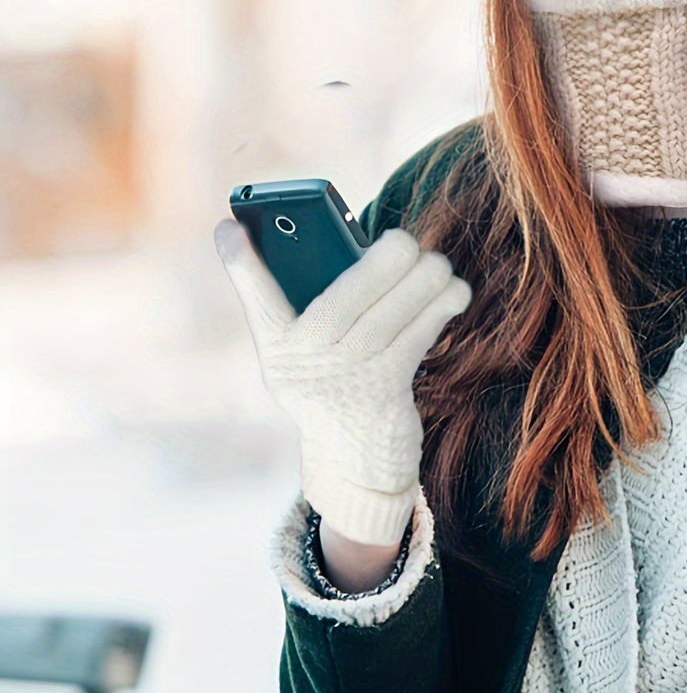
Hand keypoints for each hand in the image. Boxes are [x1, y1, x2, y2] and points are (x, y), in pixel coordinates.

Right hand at [214, 216, 472, 544]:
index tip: (227, 226)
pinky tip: (453, 291)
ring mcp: (344, 378)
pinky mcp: (384, 390)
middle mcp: (303, 364)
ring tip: (437, 264)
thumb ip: (323, 305)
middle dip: (385, 257)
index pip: (256, 299)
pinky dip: (441, 304)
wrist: (356, 465)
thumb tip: (371, 247)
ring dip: (424, 277)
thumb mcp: (314, 355)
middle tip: (403, 241)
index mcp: (278, 348)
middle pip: (347, 293)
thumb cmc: (340, 386)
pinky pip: (418, 331)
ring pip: (392, 308)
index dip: (242, 263)